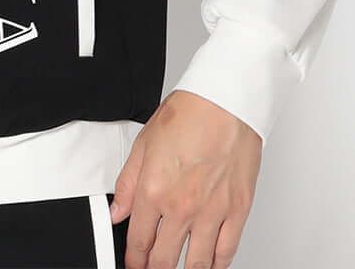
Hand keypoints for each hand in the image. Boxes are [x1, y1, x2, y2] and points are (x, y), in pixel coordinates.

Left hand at [109, 89, 261, 268]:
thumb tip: (116, 212)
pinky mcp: (237, 211)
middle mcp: (182, 207)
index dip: (133, 260)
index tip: (133, 264)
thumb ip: (127, 183)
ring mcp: (212, 213)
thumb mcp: (143, 144)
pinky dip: (215, 266)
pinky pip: (226, 252)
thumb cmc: (188, 114)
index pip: (139, 240)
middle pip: (164, 260)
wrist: (225, 101)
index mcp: (154, 190)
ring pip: (196, 264)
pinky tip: (208, 266)